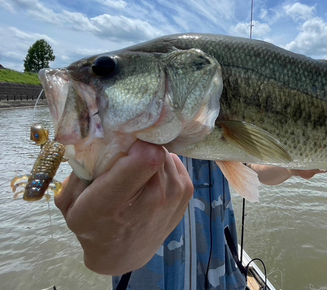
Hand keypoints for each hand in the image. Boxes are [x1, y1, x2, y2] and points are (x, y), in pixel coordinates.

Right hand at [55, 140, 193, 275]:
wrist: (122, 254)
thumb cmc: (93, 225)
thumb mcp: (70, 203)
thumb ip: (79, 171)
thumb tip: (98, 140)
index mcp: (115, 201)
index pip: (145, 157)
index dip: (136, 143)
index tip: (124, 145)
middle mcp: (153, 199)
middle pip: (154, 150)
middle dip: (139, 148)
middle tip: (125, 159)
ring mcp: (175, 195)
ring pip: (165, 153)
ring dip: (150, 156)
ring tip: (136, 172)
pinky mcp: (186, 191)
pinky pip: (174, 160)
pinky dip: (162, 164)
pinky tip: (149, 178)